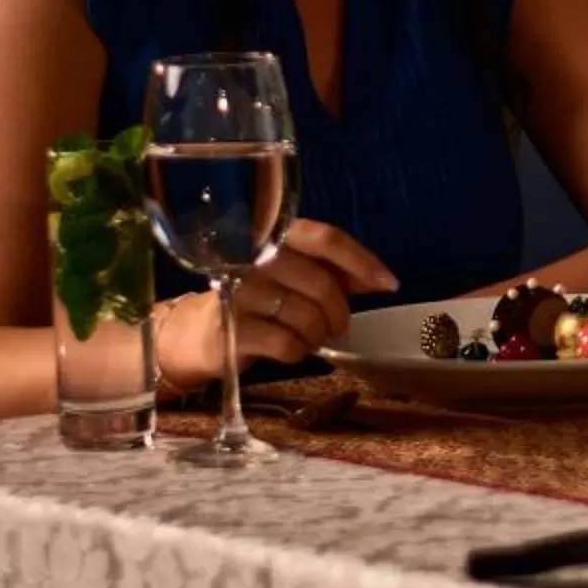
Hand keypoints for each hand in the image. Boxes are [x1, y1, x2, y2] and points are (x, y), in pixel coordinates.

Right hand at [152, 220, 398, 389]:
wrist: (199, 334)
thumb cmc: (258, 302)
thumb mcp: (296, 280)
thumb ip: (336, 273)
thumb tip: (382, 280)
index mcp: (273, 235)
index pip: (325, 237)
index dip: (362, 260)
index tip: (389, 283)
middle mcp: (253, 256)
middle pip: (322, 283)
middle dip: (340, 312)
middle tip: (338, 327)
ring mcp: (239, 291)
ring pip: (307, 316)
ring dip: (318, 335)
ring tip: (309, 337)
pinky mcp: (231, 327)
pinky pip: (287, 343)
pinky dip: (298, 352)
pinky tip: (289, 349)